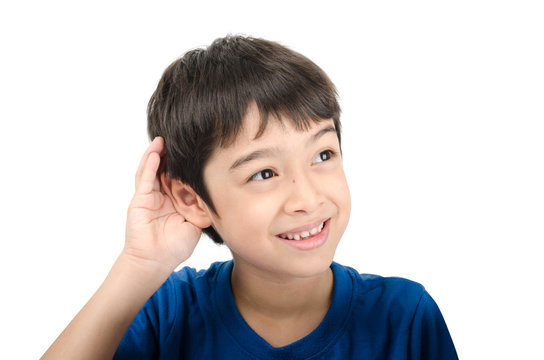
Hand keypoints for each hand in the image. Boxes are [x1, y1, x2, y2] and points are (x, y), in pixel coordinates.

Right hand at [123, 137, 200, 273]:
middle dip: (172, 154)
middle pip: (166, 169)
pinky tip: (155, 151)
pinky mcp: (140, 199)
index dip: (186, 165)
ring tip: (164, 138)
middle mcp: (162, 196)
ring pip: (153, 169)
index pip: (181, 177)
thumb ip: (202, 209)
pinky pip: (145, 178)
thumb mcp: (196, 225)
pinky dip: (149, 164)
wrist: (155, 262)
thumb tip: (217, 194)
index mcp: (175, 201)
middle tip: (180, 138)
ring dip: (157, 154)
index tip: (196, 150)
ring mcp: (150, 196)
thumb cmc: (174, 247)